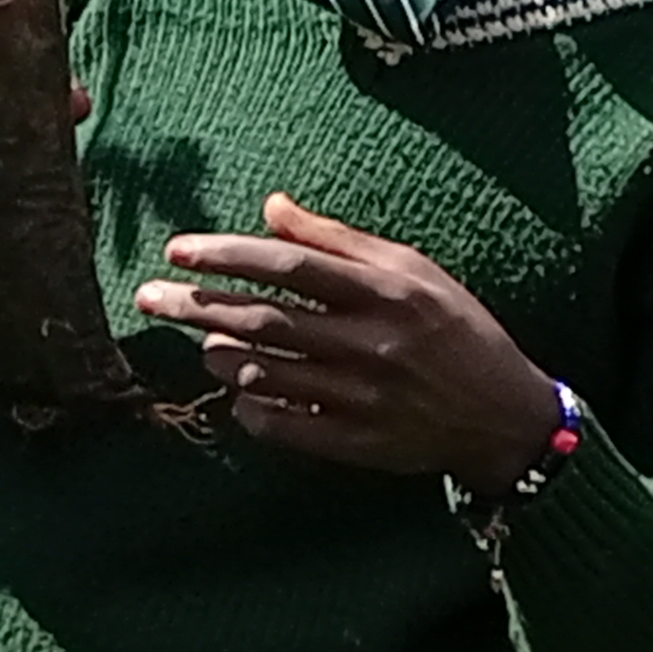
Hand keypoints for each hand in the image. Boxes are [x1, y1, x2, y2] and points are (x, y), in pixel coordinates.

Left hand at [143, 197, 561, 478]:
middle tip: (148, 297)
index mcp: (387, 292)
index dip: (229, 255)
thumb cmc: (456, 329)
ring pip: (264, 374)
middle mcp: (372, 343)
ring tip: (203, 344)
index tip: (179, 249)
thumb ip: (340, 240)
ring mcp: (362, 398)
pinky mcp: (357, 443)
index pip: (290, 266)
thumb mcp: (413, 270)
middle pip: (264, 320)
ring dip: (218, 356)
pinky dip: (249, 407)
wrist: (504, 415)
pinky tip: (240, 392)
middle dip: (197, 305)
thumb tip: (272, 208)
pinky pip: (282, 425)